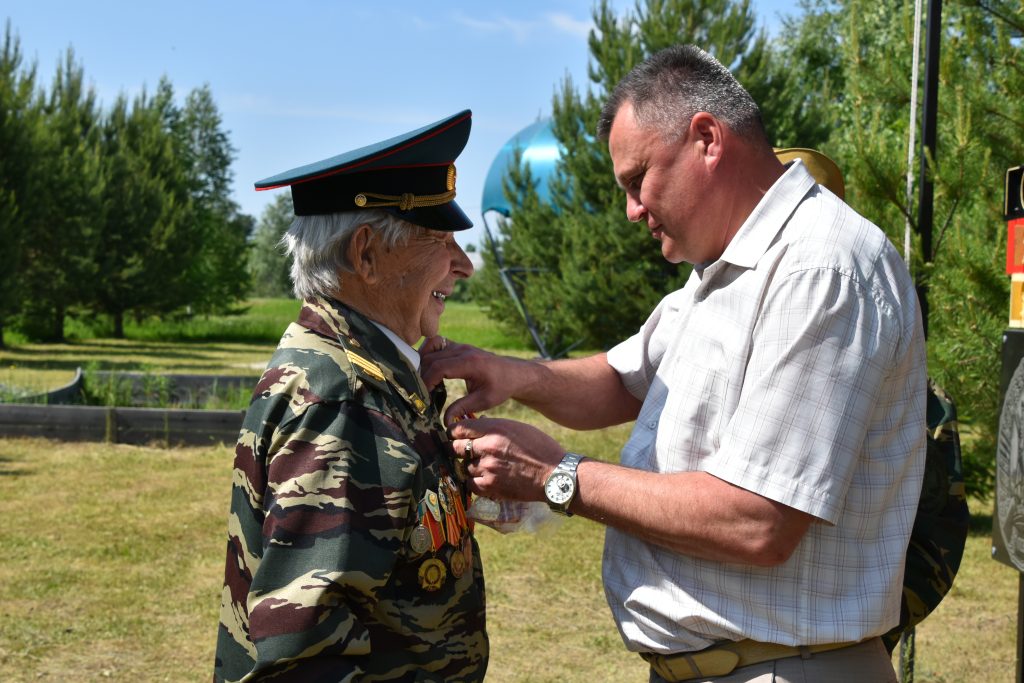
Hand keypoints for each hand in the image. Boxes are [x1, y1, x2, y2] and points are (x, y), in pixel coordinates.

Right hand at [420, 336, 528, 423]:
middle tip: (419, 393)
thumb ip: (462, 408)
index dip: (426, 382)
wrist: (513, 373)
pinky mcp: (457, 346)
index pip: (439, 368)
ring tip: (422, 381)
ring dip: (422, 364)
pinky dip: (427, 353)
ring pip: (430, 348)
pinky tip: (427, 368)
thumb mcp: (484, 401)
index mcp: (470, 363)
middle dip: (421, 376)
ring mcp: (459, 346)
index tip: (422, 397)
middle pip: (431, 358)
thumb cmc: (501, 387)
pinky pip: (436, 343)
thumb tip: (444, 421)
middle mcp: (463, 350)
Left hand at [449, 416, 564, 500]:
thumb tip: (476, 425)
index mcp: (494, 429)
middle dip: (459, 449)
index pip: (459, 428)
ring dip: (471, 466)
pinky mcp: (490, 487)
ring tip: (487, 466)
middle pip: (455, 448)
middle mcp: (487, 447)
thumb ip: (495, 427)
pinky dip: (475, 481)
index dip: (455, 432)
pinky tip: (486, 478)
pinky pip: (470, 483)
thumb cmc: (540, 448)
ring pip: (464, 466)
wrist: (555, 475)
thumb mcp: (518, 428)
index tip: (456, 435)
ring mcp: (487, 468)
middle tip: (465, 451)